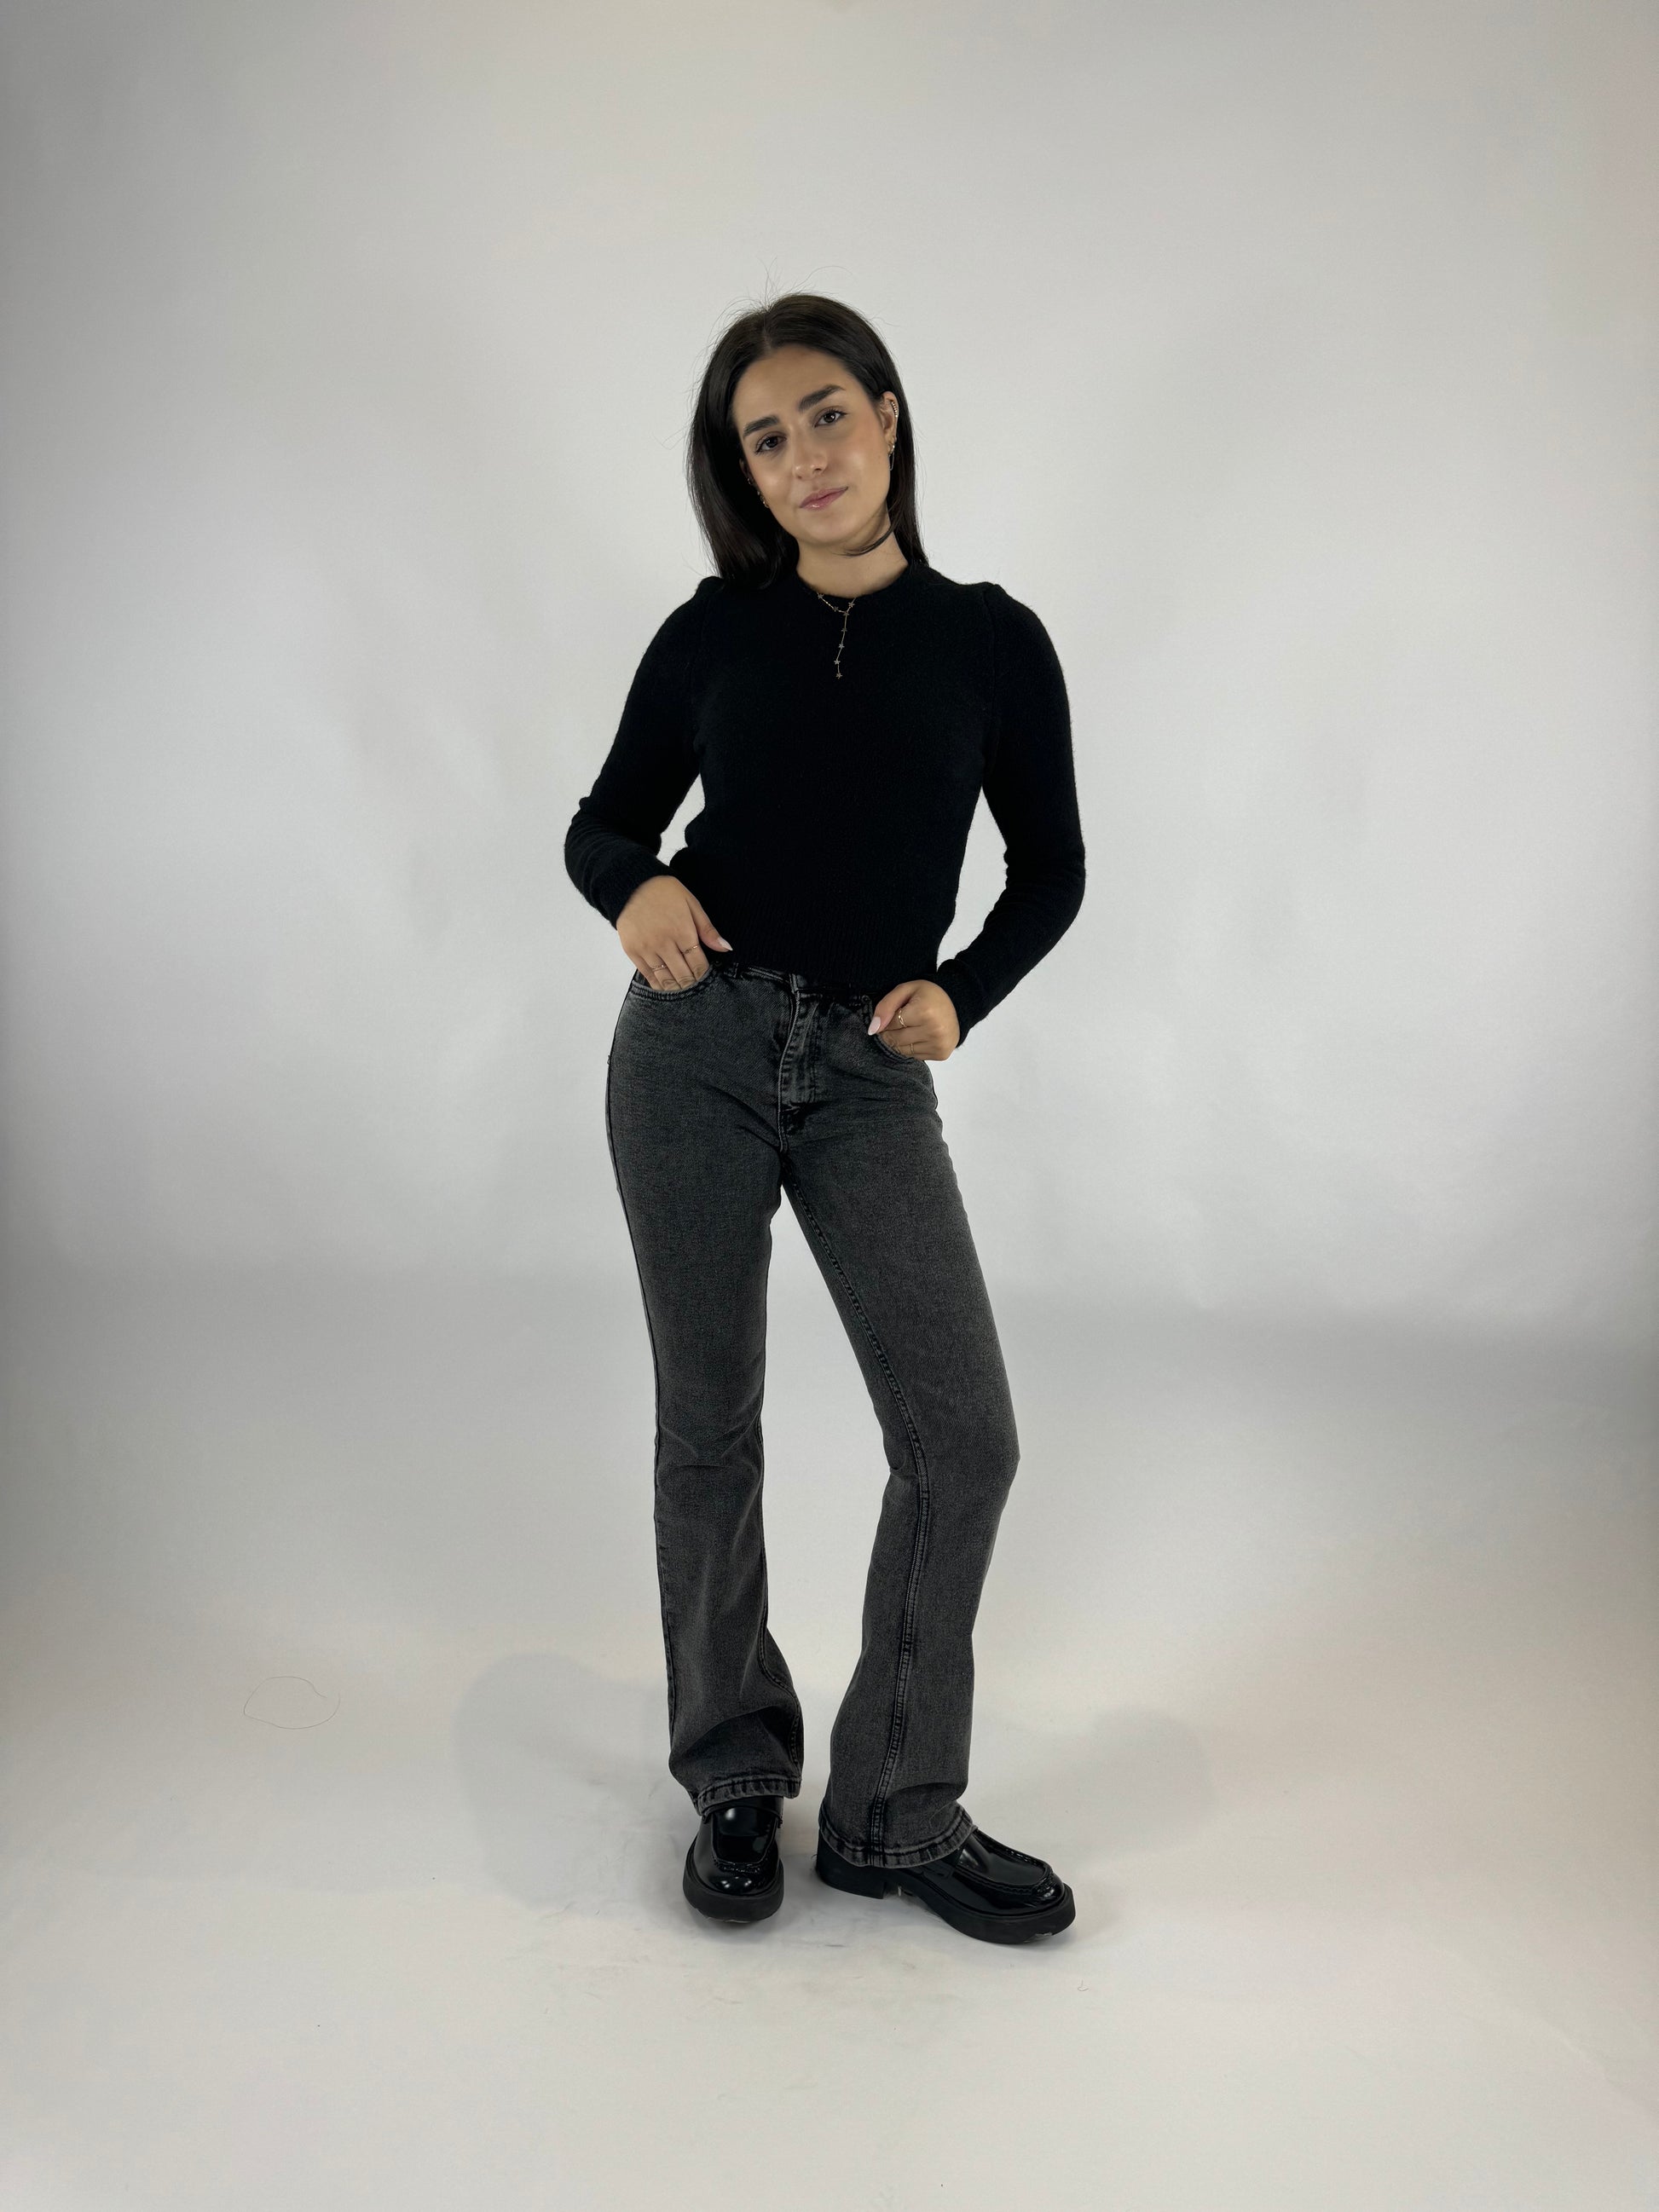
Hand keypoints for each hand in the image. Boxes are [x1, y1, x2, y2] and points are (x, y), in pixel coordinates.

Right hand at [618, 874, 730, 989]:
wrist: (631, 884)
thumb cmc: (665, 892)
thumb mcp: (691, 904)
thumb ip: (707, 929)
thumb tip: (726, 948)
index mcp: (683, 932)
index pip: (698, 964)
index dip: (703, 974)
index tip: (705, 976)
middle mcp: (665, 944)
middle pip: (683, 975)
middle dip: (692, 983)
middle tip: (696, 985)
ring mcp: (647, 949)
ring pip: (666, 979)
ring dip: (676, 988)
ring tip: (683, 989)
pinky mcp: (633, 951)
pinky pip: (648, 975)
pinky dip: (658, 984)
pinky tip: (666, 987)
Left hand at [868, 979, 958, 1060]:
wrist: (958, 1003)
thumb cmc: (929, 995)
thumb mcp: (905, 990)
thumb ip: (885, 1006)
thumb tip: (872, 1030)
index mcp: (924, 1012)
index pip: (891, 1024)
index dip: (888, 1019)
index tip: (897, 1013)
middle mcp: (934, 1031)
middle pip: (895, 1039)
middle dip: (892, 1031)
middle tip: (902, 1021)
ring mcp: (938, 1044)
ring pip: (902, 1050)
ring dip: (900, 1041)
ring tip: (911, 1027)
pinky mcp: (941, 1054)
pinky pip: (914, 1056)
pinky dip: (912, 1047)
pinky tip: (920, 1035)